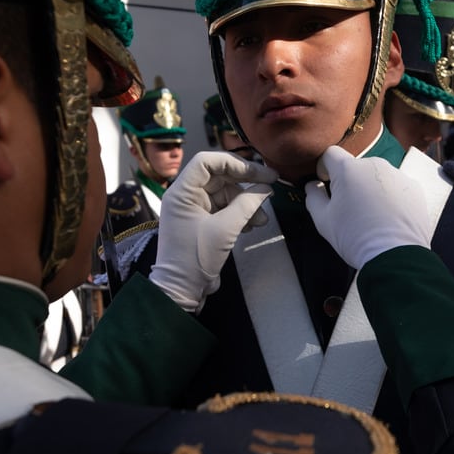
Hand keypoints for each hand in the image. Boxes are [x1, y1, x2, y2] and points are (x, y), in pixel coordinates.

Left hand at [147, 152, 275, 312]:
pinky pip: (225, 209)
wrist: (181, 291)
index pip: (207, 161)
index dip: (235, 163)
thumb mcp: (225, 229)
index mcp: (182, 192)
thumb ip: (247, 204)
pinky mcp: (203, 222)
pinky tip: (252, 226)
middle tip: (271, 186)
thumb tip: (267, 187)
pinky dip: (240, 214)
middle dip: (246, 184)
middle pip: (219, 176)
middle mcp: (186, 196)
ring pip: (226, 194)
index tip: (259, 172)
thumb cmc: (196, 258)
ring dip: (246, 203)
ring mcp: (194, 209)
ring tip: (262, 220)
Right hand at [304, 146, 430, 269]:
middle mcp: (374, 164)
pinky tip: (390, 217)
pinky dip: (390, 196)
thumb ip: (313, 196)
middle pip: (355, 166)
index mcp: (349, 169)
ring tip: (372, 214)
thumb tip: (313, 185)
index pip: (331, 154)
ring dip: (370, 187)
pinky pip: (396, 186)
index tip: (326, 183)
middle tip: (350, 207)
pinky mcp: (414, 187)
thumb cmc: (354, 236)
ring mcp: (397, 174)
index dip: (324, 167)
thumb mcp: (323, 220)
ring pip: (377, 175)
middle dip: (349, 181)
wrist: (395, 255)